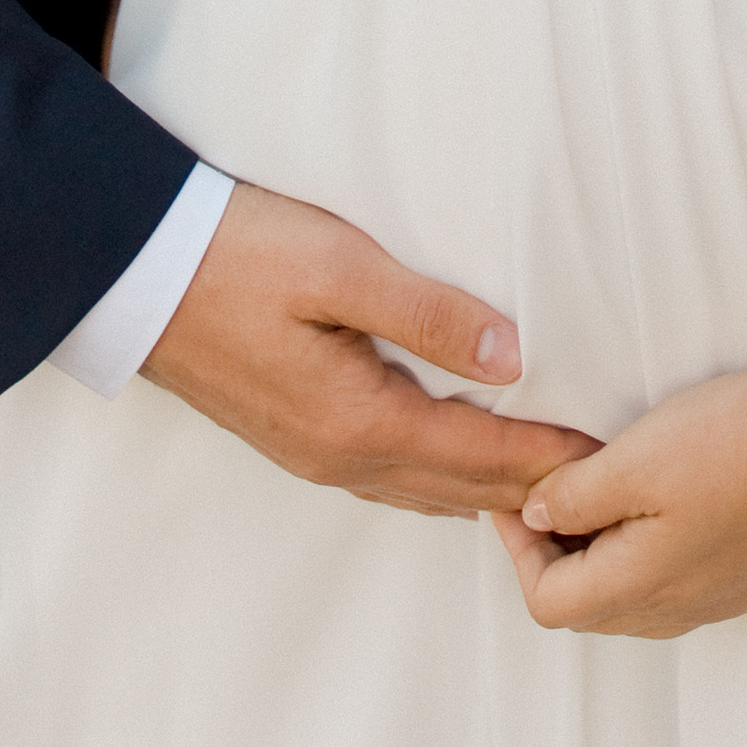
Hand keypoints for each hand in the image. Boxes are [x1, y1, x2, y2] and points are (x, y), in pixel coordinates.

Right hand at [141, 179, 603, 516]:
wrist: (136, 273)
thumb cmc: (236, 255)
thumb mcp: (340, 266)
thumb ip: (429, 312)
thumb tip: (512, 356)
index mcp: (358, 420)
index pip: (481, 455)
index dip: (549, 457)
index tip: (611, 460)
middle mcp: (339, 455)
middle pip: (459, 489)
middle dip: (531, 489)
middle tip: (600, 485)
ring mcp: (312, 452)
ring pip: (423, 490)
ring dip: (487, 488)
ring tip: (545, 479)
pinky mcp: (296, 435)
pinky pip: (389, 475)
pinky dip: (440, 477)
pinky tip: (456, 459)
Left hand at [491, 364, 746, 636]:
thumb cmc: (741, 444)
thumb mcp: (635, 457)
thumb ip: (575, 494)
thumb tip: (535, 516)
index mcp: (641, 586)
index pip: (548, 603)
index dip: (518, 550)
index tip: (518, 493)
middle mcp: (683, 609)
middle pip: (594, 606)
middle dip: (560, 551)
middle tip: (555, 485)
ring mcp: (728, 599)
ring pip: (643, 598)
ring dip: (611, 551)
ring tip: (609, 484)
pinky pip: (691, 583)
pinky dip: (660, 550)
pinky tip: (675, 495)